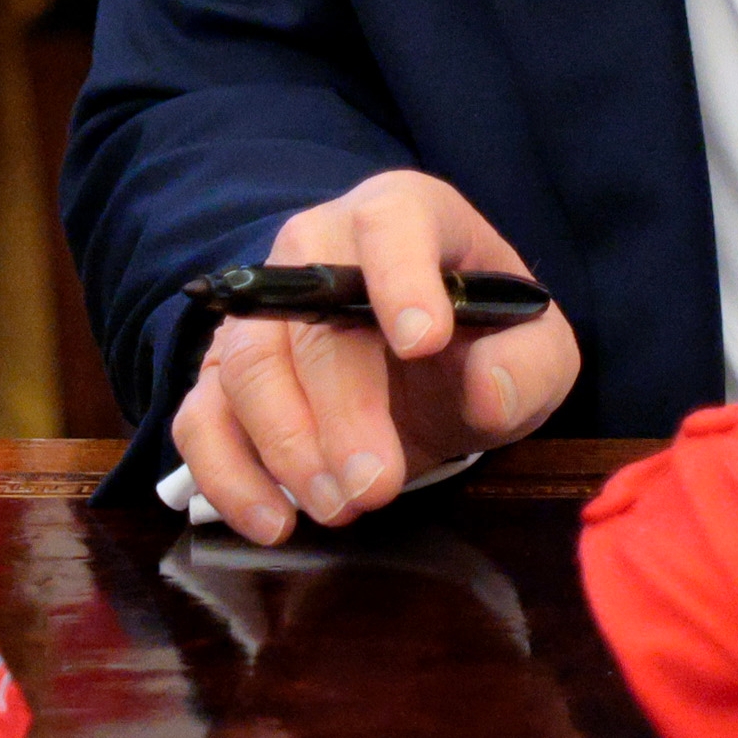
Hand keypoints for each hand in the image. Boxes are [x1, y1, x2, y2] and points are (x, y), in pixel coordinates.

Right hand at [172, 172, 578, 543]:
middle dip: (340, 409)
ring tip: (340, 508)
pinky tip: (274, 522)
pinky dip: (227, 475)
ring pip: (243, 365)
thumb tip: (487, 391)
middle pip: (307, 317)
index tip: (425, 343)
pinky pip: (200, 418)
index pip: (391, 220)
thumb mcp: (537, 351)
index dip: (401, 276)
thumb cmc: (484, 341)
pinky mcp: (223, 376)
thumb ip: (528, 366)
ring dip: (286, 446)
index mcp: (405, 215)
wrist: (430, 369)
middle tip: (375, 484)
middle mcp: (317, 246)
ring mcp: (261, 311)